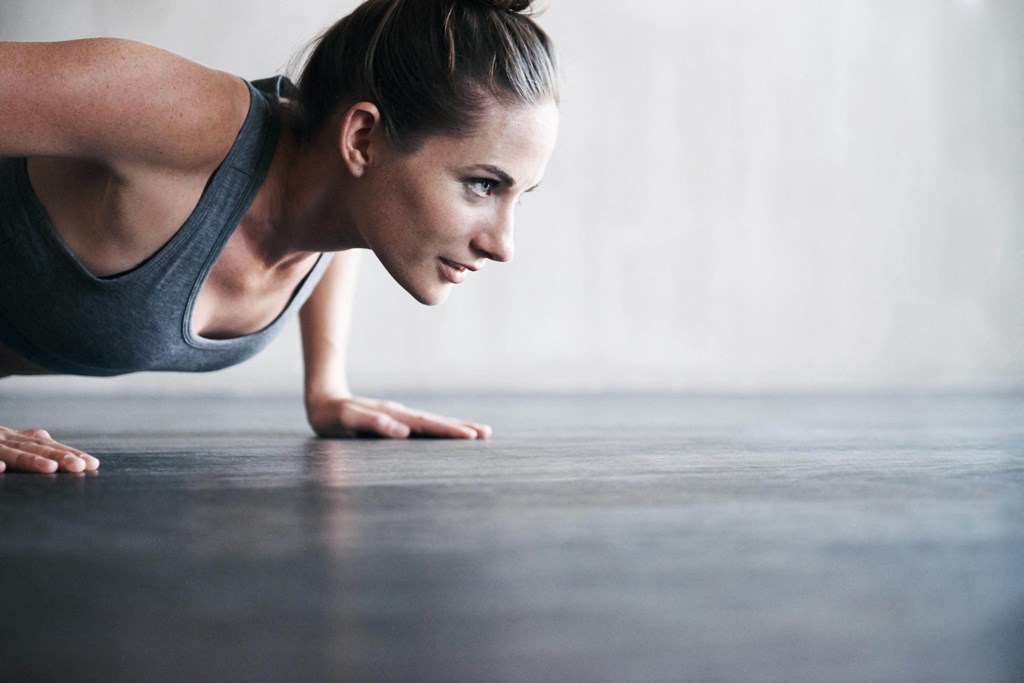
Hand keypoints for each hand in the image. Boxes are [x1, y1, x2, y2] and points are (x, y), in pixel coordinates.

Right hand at [0, 426, 100, 473]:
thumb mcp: (11, 447)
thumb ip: (32, 452)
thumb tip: (62, 466)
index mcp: (21, 439)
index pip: (50, 447)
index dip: (71, 454)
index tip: (92, 464)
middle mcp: (9, 439)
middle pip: (37, 448)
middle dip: (59, 456)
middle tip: (78, 466)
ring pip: (11, 453)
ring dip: (31, 460)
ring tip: (50, 467)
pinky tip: (1, 468)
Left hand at [307, 395, 491, 439]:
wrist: (322, 402)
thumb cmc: (332, 416)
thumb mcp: (347, 420)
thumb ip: (373, 423)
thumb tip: (402, 431)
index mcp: (392, 415)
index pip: (425, 425)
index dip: (448, 430)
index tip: (470, 436)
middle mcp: (400, 414)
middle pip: (435, 421)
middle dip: (461, 428)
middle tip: (486, 434)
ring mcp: (400, 416)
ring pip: (432, 422)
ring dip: (455, 427)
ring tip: (479, 433)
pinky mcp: (396, 420)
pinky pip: (424, 426)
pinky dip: (441, 429)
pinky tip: (451, 434)